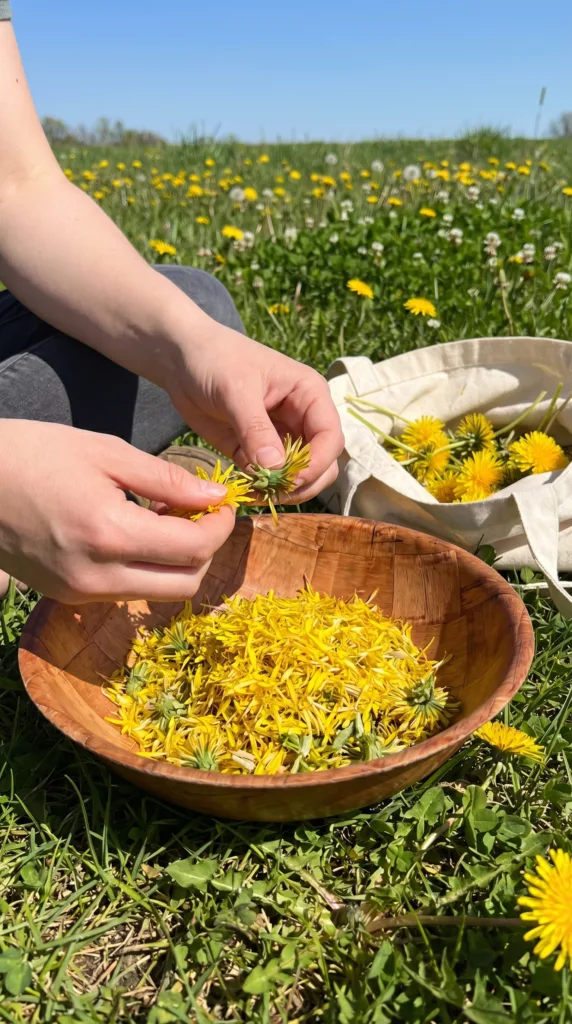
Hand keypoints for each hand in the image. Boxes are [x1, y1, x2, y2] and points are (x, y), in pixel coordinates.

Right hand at [0, 420, 234, 602]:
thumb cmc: (34, 453)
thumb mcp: (106, 453)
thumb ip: (167, 480)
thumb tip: (215, 496)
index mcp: (109, 534)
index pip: (194, 549)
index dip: (220, 526)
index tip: (223, 503)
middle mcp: (96, 577)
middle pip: (184, 584)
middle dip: (206, 550)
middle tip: (201, 513)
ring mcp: (79, 593)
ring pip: (157, 593)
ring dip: (177, 562)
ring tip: (164, 518)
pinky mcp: (66, 597)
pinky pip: (126, 592)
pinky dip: (145, 568)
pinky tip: (135, 532)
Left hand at [167, 321, 344, 501]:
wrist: (181, 359)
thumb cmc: (215, 360)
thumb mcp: (236, 390)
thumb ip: (256, 429)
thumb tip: (275, 467)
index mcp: (310, 395)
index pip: (330, 438)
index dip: (317, 463)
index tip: (289, 479)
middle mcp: (303, 419)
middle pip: (323, 464)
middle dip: (303, 483)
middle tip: (272, 491)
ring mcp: (281, 438)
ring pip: (300, 477)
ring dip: (284, 491)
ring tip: (255, 493)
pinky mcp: (257, 453)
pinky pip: (270, 480)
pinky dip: (263, 490)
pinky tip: (245, 490)